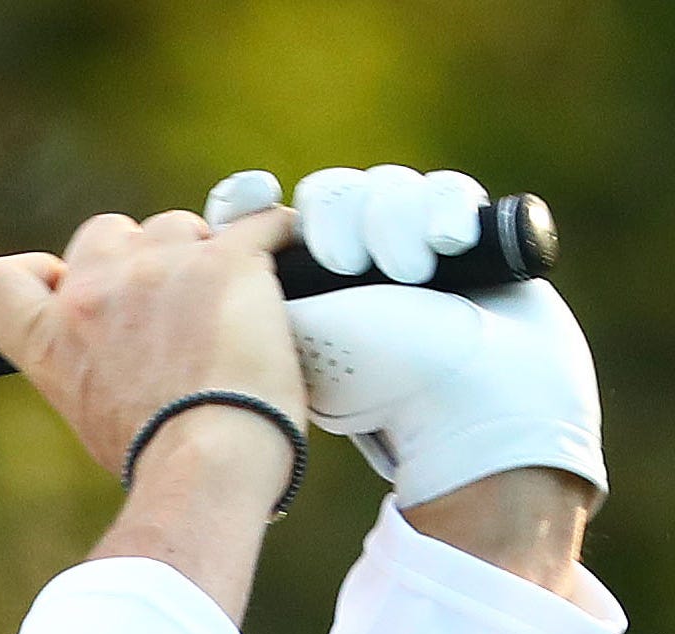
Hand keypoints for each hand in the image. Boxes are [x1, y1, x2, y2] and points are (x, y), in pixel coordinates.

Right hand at [0, 204, 306, 489]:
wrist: (205, 461)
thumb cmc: (156, 456)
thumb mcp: (89, 412)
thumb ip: (92, 360)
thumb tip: (128, 356)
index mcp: (49, 338)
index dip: (35, 272)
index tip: (66, 282)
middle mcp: (93, 293)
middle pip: (103, 233)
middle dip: (136, 255)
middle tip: (169, 304)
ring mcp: (159, 268)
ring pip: (178, 225)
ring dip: (201, 253)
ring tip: (228, 308)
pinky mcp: (226, 259)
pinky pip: (260, 222)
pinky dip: (274, 237)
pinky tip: (282, 259)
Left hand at [205, 165, 607, 509]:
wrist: (461, 405)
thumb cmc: (367, 380)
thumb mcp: (288, 335)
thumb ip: (242, 287)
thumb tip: (213, 239)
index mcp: (293, 287)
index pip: (265, 217)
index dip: (256, 200)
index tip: (256, 195)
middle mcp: (346, 262)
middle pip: (330, 194)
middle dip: (338, 219)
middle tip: (344, 266)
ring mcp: (405, 246)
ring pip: (386, 188)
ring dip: (391, 222)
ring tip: (409, 273)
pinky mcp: (461, 237)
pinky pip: (445, 191)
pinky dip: (443, 209)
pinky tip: (447, 243)